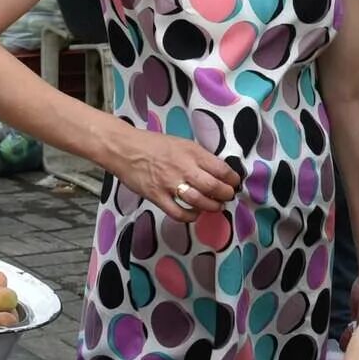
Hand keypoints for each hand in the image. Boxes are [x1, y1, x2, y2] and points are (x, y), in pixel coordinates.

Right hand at [111, 128, 236, 223]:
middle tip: (227, 197)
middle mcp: (184, 168)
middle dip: (226, 195)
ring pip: (199, 201)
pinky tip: (194, 213)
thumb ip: (198, 157)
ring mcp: (170, 184)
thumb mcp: (181, 143)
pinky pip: (178, 213)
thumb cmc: (153, 144)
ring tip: (215, 206)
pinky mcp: (157, 196)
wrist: (125, 149)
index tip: (233, 183)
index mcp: (192, 152)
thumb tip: (216, 171)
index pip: (221, 168)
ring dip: (212, 207)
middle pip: (214, 187)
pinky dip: (190, 216)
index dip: (232, 179)